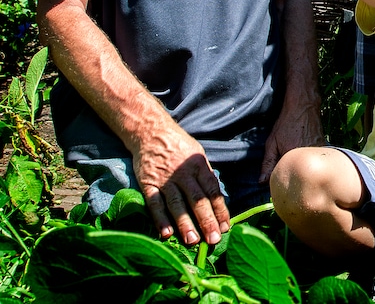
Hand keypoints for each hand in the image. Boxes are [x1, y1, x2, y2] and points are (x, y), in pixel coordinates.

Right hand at [131, 122, 229, 245]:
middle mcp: (183, 173)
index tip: (226, 227)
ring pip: (177, 204)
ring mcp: (165, 179)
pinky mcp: (148, 183)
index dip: (220, 210)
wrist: (151, 131)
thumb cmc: (178, 146)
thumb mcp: (197, 155)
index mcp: (199, 165)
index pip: (212, 191)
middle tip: (213, 240)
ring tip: (193, 241)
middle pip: (197, 200)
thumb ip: (206, 176)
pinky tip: (166, 234)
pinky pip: (155, 203)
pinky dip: (160, 219)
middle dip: (207, 221)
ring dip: (185, 224)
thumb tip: (217, 200)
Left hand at [259, 91, 323, 182]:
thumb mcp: (272, 143)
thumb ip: (267, 163)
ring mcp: (317, 154)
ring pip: (306, 168)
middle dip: (291, 172)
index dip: (280, 177)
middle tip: (287, 160)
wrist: (303, 107)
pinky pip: (315, 161)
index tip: (277, 173)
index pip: (285, 178)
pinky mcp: (324, 150)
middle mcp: (307, 158)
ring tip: (296, 152)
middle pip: (297, 175)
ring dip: (301, 166)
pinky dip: (309, 160)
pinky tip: (305, 151)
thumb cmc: (286, 124)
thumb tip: (261, 182)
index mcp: (292, 159)